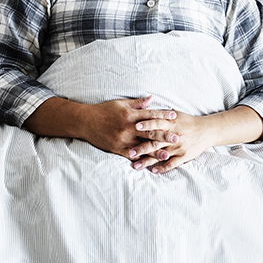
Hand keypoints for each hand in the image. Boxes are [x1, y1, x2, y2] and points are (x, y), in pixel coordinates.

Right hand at [24, 95, 180, 164]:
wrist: (85, 122)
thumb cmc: (103, 110)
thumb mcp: (121, 103)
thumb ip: (137, 103)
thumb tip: (152, 99)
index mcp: (130, 115)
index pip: (150, 115)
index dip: (163, 116)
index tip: (174, 117)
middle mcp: (127, 128)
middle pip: (149, 132)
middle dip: (164, 136)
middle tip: (177, 139)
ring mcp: (122, 139)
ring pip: (142, 146)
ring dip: (155, 151)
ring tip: (166, 155)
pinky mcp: (116, 148)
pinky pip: (130, 154)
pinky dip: (140, 158)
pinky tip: (149, 163)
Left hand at [129, 104, 262, 173]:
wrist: (207, 130)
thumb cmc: (188, 121)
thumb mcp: (175, 115)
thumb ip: (160, 114)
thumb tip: (144, 109)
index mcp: (171, 124)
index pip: (156, 123)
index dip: (146, 124)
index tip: (134, 126)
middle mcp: (174, 136)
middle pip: (155, 142)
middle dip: (141, 148)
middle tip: (128, 152)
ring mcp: (178, 148)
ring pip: (161, 155)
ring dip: (147, 161)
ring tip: (135, 166)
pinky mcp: (184, 156)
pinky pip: (172, 164)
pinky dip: (162, 168)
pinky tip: (153, 171)